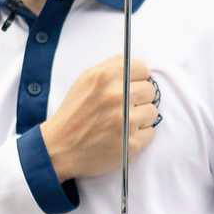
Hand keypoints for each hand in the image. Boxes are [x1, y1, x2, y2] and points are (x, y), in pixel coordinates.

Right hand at [40, 57, 159, 181]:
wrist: (60, 147)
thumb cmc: (73, 113)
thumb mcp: (85, 80)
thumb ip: (110, 68)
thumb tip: (134, 65)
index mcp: (105, 77)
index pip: (142, 69)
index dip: (136, 79)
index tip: (129, 87)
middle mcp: (118, 96)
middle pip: (150, 90)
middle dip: (139, 98)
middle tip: (123, 107)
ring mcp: (127, 121)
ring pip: (152, 112)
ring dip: (140, 117)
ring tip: (122, 122)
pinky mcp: (132, 143)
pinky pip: (150, 133)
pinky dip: (138, 136)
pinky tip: (122, 136)